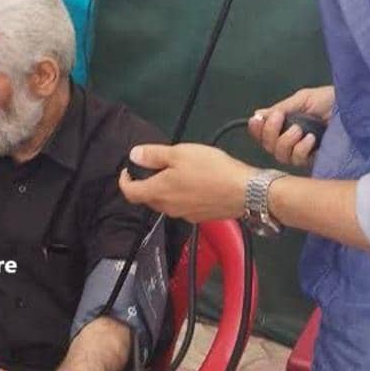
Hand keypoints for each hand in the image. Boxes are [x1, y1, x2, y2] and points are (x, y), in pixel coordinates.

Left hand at [119, 144, 254, 221]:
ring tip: (177, 172)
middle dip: (146, 183)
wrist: (244, 191)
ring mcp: (184, 215)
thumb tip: (133, 156)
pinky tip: (195, 184)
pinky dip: (181, 195)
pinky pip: (182, 206)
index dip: (124, 181)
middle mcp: (168, 208)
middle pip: (148, 198)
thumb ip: (153, 155)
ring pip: (166, 203)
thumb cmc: (210, 169)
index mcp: (158, 192)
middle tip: (155, 166)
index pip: (130, 193)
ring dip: (165, 189)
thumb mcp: (180, 153)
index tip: (128, 170)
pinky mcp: (199, 218)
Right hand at [248, 86, 334, 167]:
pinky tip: (310, 139)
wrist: (353, 107)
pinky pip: (298, 161)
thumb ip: (281, 108)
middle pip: (268, 147)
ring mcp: (303, 151)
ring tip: (299, 129)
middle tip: (279, 118)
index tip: (257, 120)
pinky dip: (301, 150)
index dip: (257, 130)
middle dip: (269, 133)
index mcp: (286, 124)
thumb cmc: (330, 100)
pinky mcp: (316, 160)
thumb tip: (257, 114)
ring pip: (281, 156)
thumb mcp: (303, 100)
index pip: (264, 133)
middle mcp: (292, 140)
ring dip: (285, 142)